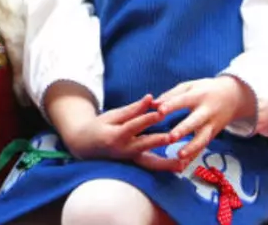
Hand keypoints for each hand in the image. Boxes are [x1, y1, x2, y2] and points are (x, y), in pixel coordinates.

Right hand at [63, 94, 180, 171]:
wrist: (86, 146)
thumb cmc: (100, 127)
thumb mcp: (112, 115)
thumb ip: (133, 109)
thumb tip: (150, 98)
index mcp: (115, 135)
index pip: (133, 125)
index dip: (146, 118)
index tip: (160, 112)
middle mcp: (123, 150)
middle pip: (143, 146)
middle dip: (158, 141)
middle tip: (172, 137)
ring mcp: (129, 160)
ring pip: (149, 164)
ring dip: (166, 164)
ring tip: (181, 163)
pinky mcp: (135, 165)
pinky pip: (151, 167)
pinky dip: (165, 168)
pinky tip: (179, 166)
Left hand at [154, 76, 254, 162]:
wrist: (234, 97)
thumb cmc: (205, 90)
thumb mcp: (189, 87)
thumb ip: (170, 95)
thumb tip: (152, 104)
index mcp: (198, 96)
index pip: (183, 100)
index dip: (171, 105)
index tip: (159, 111)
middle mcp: (207, 111)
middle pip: (195, 121)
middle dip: (183, 130)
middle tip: (170, 137)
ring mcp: (212, 124)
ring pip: (203, 138)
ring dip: (192, 148)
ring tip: (179, 156)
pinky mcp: (213, 134)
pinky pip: (203, 147)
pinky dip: (194, 156)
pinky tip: (183, 166)